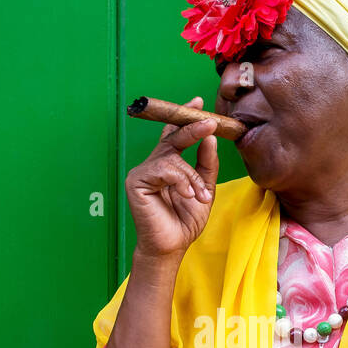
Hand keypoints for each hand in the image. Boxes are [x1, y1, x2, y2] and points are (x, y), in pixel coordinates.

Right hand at [125, 95, 218, 258]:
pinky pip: (163, 170)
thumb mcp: (205, 189)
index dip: (184, 116)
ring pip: (172, 158)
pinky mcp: (136, 181)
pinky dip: (180, 181)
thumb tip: (210, 138)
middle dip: (193, 128)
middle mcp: (154, 164)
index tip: (198, 102)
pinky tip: (187, 196)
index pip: (175, 134)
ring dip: (192, 176)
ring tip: (199, 195)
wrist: (172, 246)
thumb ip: (206, 164)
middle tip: (211, 123)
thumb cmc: (185, 221)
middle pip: (173, 137)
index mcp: (169, 164)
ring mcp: (143, 171)